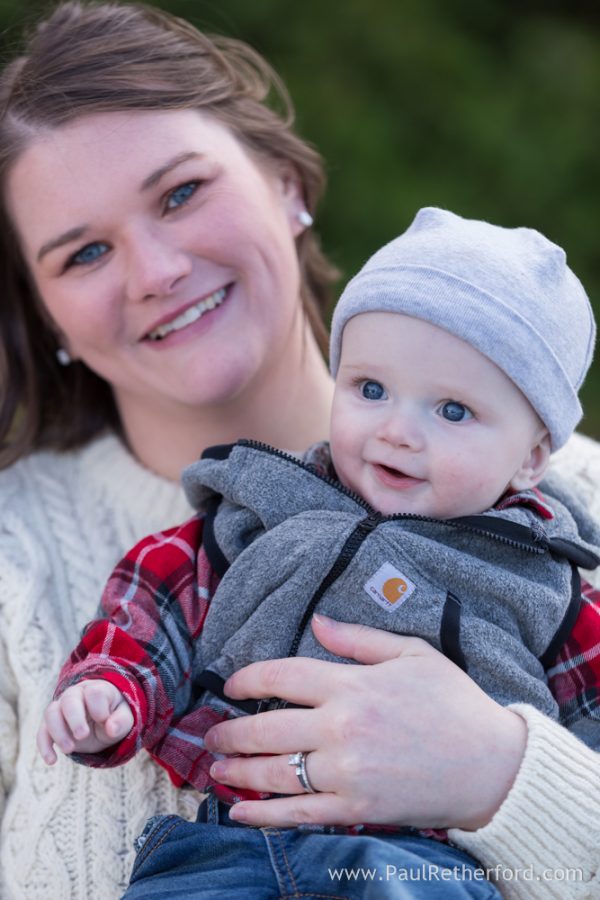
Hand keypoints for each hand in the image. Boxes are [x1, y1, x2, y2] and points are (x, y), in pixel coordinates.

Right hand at [37, 679, 133, 763]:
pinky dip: (44, 746)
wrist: (103, 721)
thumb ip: (121, 721)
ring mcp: (61, 708)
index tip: (104, 720)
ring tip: (69, 750)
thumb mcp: (125, 719)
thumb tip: (111, 729)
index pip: (94, 692)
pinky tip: (52, 760)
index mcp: (97, 690)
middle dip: (74, 719)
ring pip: (51, 713)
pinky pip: (42, 731)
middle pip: (69, 700)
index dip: (98, 708)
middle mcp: (76, 695)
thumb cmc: (115, 717)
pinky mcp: (51, 725)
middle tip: (83, 736)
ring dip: (58, 732)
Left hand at [204, 614, 526, 829]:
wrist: (492, 765)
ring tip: (216, 768)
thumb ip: (358, 639)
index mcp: (353, 685)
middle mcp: (342, 727)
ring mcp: (347, 771)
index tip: (230, 684)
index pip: (281, 676)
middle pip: (267, 728)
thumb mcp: (412, 653)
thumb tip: (315, 622)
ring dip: (238, 770)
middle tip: (212, 734)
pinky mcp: (356, 807)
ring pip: (275, 772)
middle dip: (231, 731)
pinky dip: (263, 816)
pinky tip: (238, 813)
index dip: (247, 678)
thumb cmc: (453, 703)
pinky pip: (298, 814)